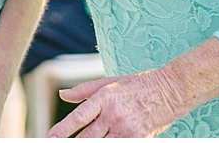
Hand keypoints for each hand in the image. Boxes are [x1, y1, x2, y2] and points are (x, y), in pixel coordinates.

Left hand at [49, 68, 181, 137]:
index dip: (62, 129)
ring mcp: (126, 129)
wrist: (169, 91)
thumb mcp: (109, 82)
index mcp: (104, 98)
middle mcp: (113, 115)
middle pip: (87, 137)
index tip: (49, 137)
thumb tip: (63, 94)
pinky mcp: (138, 139)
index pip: (78, 117)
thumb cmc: (137, 84)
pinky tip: (105, 142)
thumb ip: (83, 90)